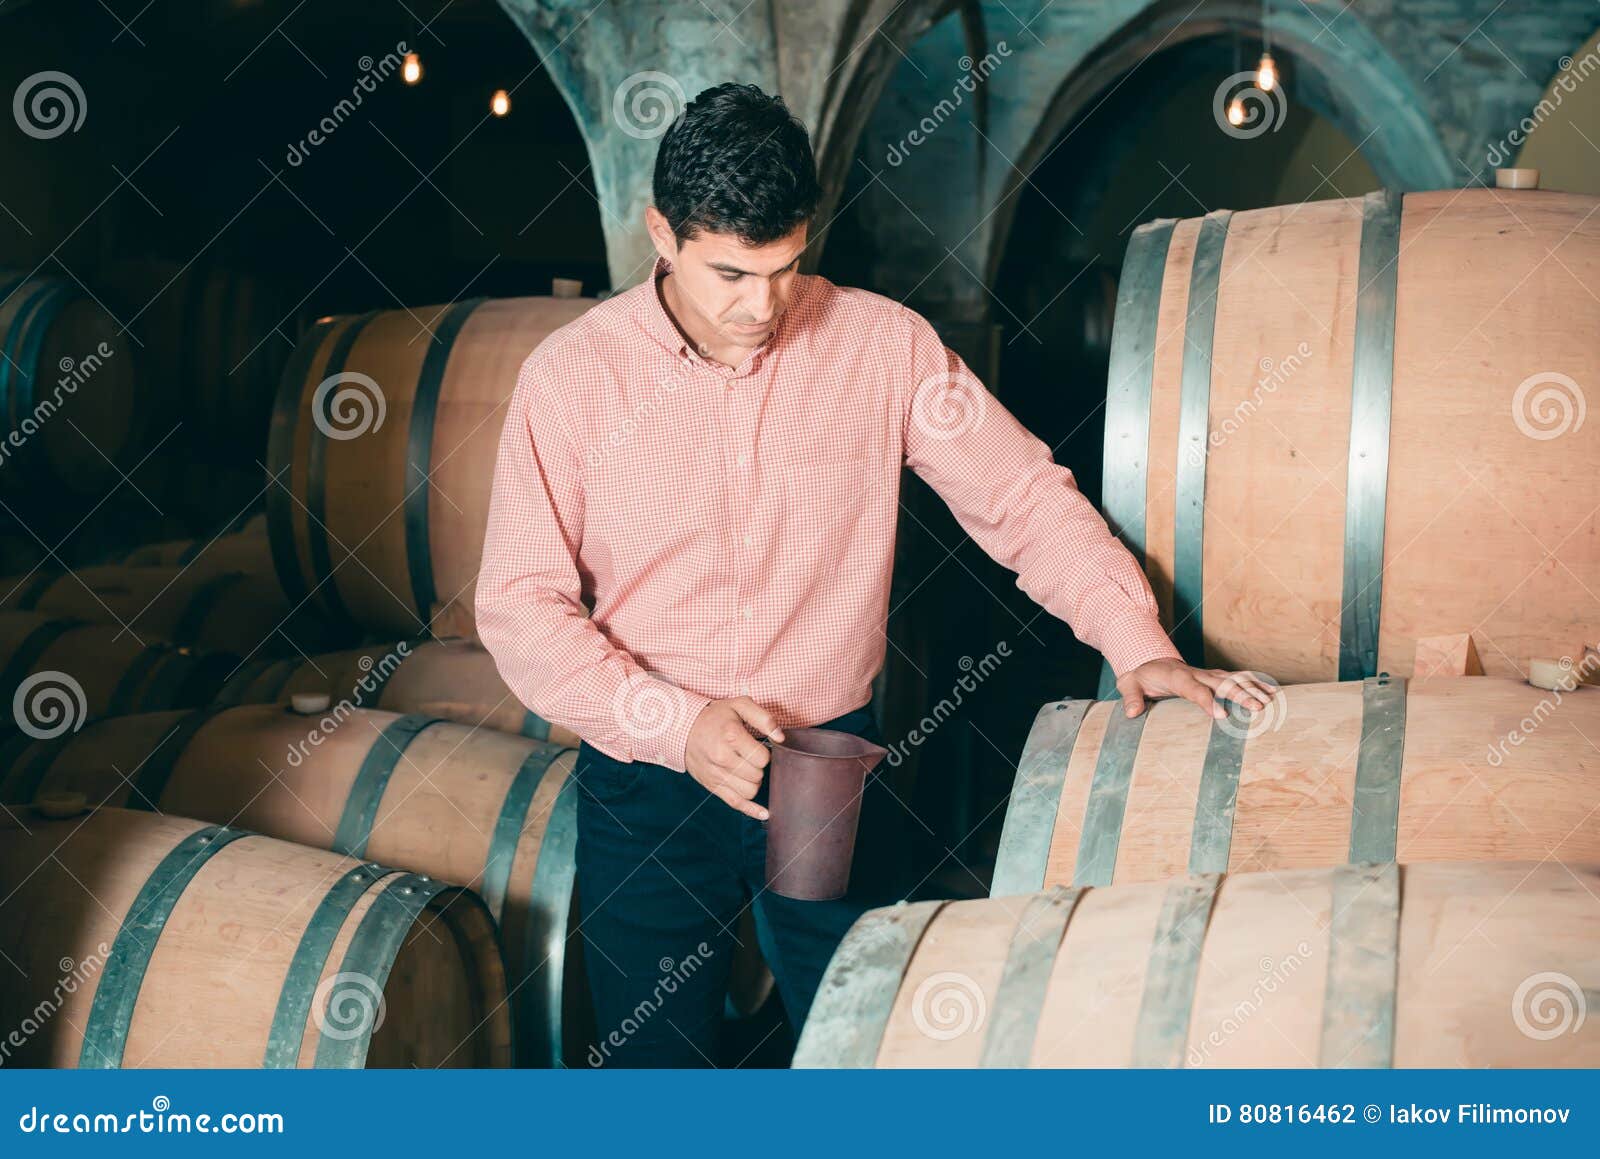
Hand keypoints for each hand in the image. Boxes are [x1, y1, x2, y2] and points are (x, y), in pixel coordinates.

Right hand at [683, 696, 785, 819]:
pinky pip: (736, 803)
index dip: (764, 753)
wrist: (683, 728)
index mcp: (731, 735)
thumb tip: (781, 737)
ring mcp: (716, 774)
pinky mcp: (712, 786)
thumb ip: (763, 718)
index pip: (762, 758)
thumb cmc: (715, 717)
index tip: (757, 747)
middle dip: (759, 767)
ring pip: (750, 791)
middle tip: (750, 757)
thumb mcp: (739, 705)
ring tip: (747, 769)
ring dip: (754, 782)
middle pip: (757, 775)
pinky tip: (764, 812)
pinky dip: (751, 810)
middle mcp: (722, 757)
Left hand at [1115, 658, 1278, 720]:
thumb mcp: (1128, 684)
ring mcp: (1207, 674)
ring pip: (1233, 679)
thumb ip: (1130, 697)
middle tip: (1258, 707)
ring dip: (1252, 688)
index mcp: (1176, 676)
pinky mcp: (1214, 677)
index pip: (1194, 689)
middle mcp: (1196, 673)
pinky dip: (1254, 682)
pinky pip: (1236, 678)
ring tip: (1270, 700)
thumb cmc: (1140, 677)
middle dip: (1240, 694)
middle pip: (1221, 683)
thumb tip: (1133, 713)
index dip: (1207, 701)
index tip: (1221, 715)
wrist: (1148, 662)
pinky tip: (1271, 690)